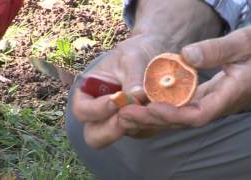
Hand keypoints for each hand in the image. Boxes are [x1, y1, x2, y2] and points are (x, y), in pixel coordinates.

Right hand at [71, 0, 223, 148]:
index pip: (83, 111)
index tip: (116, 99)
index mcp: (89, 93)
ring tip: (157, 105)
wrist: (155, 53)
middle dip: (113, 129)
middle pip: (96, 136)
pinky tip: (167, 107)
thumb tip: (136, 96)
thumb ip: (132, 76)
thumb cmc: (136, 51)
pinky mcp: (142, 124)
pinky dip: (156, 122)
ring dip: (141, 123)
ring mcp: (122, 121)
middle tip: (131, 113)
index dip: (97, 110)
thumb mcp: (132, 57)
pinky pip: (147, 130)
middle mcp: (102, 113)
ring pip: (125, 134)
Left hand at [119, 26, 250, 127]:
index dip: (171, 114)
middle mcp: (217, 105)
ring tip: (128, 111)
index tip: (149, 106)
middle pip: (181, 121)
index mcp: (227, 97)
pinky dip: (163, 107)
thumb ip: (216, 50)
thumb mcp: (244, 43)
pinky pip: (182, 107)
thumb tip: (184, 56)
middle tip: (126, 113)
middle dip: (152, 119)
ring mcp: (211, 103)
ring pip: (178, 116)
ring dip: (153, 115)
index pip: (196, 114)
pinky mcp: (207, 97)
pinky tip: (146, 103)